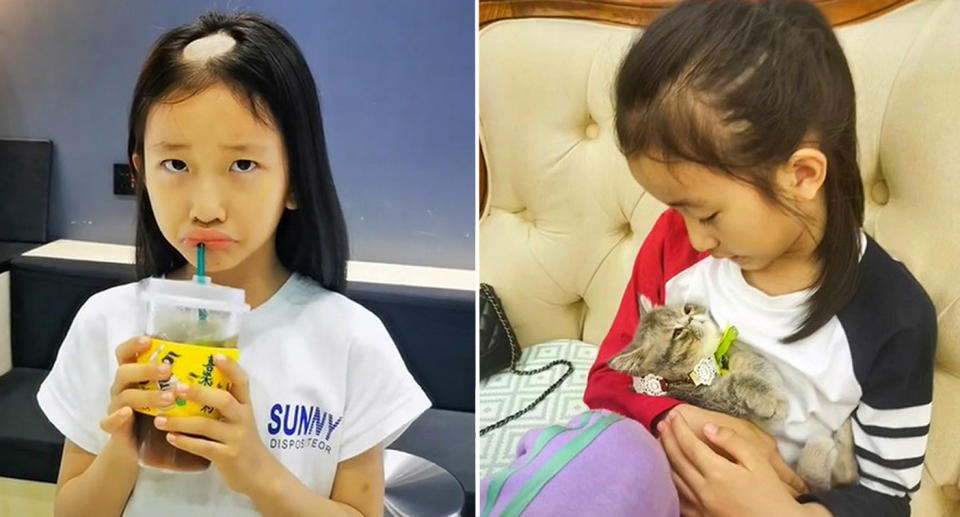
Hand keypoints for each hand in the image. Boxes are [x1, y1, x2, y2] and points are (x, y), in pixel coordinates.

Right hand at [102, 336, 174, 461]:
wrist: (141, 448)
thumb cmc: (161, 413)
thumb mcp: (171, 393)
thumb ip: (183, 376)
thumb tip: (215, 357)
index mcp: (134, 375)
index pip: (126, 353)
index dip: (134, 344)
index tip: (149, 340)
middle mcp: (122, 387)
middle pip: (125, 371)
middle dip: (146, 370)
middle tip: (168, 370)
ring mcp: (116, 407)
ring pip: (125, 396)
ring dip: (147, 396)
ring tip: (169, 399)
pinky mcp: (114, 428)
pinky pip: (108, 421)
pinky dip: (116, 417)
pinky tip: (127, 413)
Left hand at [154, 354, 276, 495]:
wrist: (259, 474)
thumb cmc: (242, 442)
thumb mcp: (239, 420)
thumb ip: (223, 406)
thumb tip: (192, 387)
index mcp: (245, 406)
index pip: (242, 382)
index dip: (231, 368)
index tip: (214, 356)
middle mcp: (243, 418)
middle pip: (223, 400)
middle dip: (199, 393)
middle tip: (177, 387)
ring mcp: (236, 438)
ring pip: (207, 425)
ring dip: (181, 421)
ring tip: (159, 418)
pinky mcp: (228, 456)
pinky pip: (203, 447)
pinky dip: (185, 442)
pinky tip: (169, 437)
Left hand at [658, 411, 805, 516]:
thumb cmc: (770, 492)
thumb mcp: (758, 461)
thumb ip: (732, 441)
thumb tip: (708, 428)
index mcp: (718, 472)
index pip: (689, 445)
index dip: (679, 428)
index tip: (673, 415)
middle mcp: (704, 489)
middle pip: (677, 460)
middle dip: (667, 439)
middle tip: (661, 424)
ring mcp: (700, 505)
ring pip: (673, 478)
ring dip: (664, 457)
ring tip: (661, 442)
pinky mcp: (700, 516)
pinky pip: (678, 498)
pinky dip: (669, 482)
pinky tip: (668, 473)